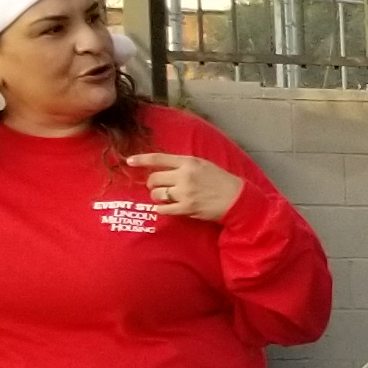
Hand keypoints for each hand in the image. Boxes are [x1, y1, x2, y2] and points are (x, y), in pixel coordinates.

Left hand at [122, 152, 240, 221]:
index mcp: (189, 162)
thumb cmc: (222, 181)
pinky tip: (168, 207)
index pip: (159, 158)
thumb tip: (163, 169)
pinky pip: (163, 209)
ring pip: (157, 194)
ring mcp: (185, 193)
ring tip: (167, 197)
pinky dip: (162, 208)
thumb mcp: (204, 165)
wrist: (238, 200)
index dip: (141, 159)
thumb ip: (184, 165)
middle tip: (159, 187)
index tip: (129, 161)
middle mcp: (185, 176)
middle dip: (153, 184)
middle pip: (154, 179)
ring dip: (158, 196)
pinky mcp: (187, 208)